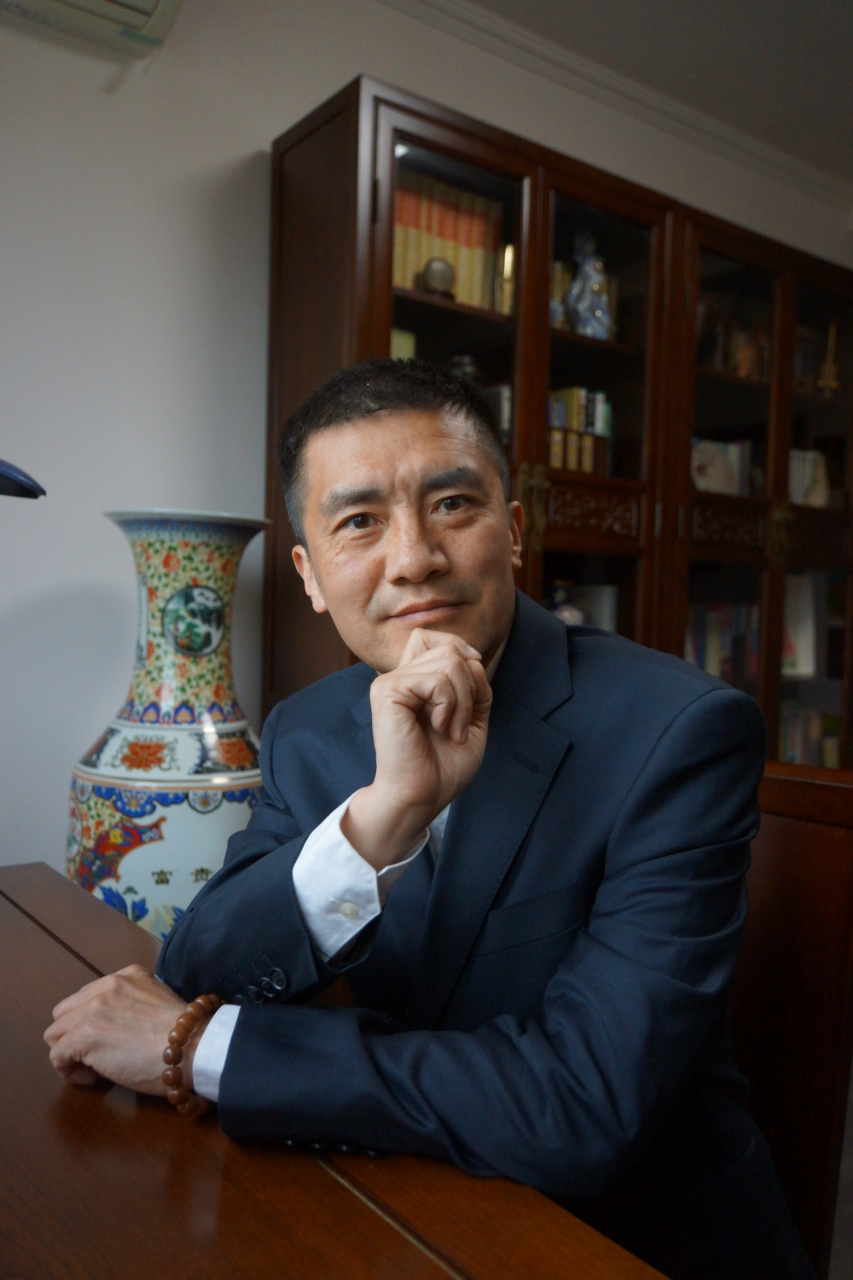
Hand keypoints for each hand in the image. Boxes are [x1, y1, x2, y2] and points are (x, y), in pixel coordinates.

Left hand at [44, 965, 204, 1094]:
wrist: (192, 1047)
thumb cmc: (184, 1034)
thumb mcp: (157, 1000)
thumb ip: (133, 1002)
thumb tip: (117, 1025)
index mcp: (126, 976)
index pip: (87, 996)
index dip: (92, 1021)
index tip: (109, 1039)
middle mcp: (107, 986)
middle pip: (65, 1012)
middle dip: (74, 1035)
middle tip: (95, 1054)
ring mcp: (93, 1010)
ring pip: (55, 1033)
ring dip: (69, 1052)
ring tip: (92, 1068)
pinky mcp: (84, 1036)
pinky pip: (57, 1056)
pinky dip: (68, 1070)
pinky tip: (91, 1078)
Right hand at [343, 629, 491, 869]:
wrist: (423, 795)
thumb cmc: (444, 765)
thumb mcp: (472, 717)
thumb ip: (475, 685)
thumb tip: (473, 659)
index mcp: (412, 679)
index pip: (434, 637)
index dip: (461, 652)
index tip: (473, 686)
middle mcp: (398, 676)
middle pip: (447, 647)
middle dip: (469, 684)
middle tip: (461, 722)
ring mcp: (390, 682)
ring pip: (448, 661)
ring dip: (462, 701)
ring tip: (451, 730)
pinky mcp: (387, 692)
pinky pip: (436, 679)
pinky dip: (449, 705)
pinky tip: (438, 727)